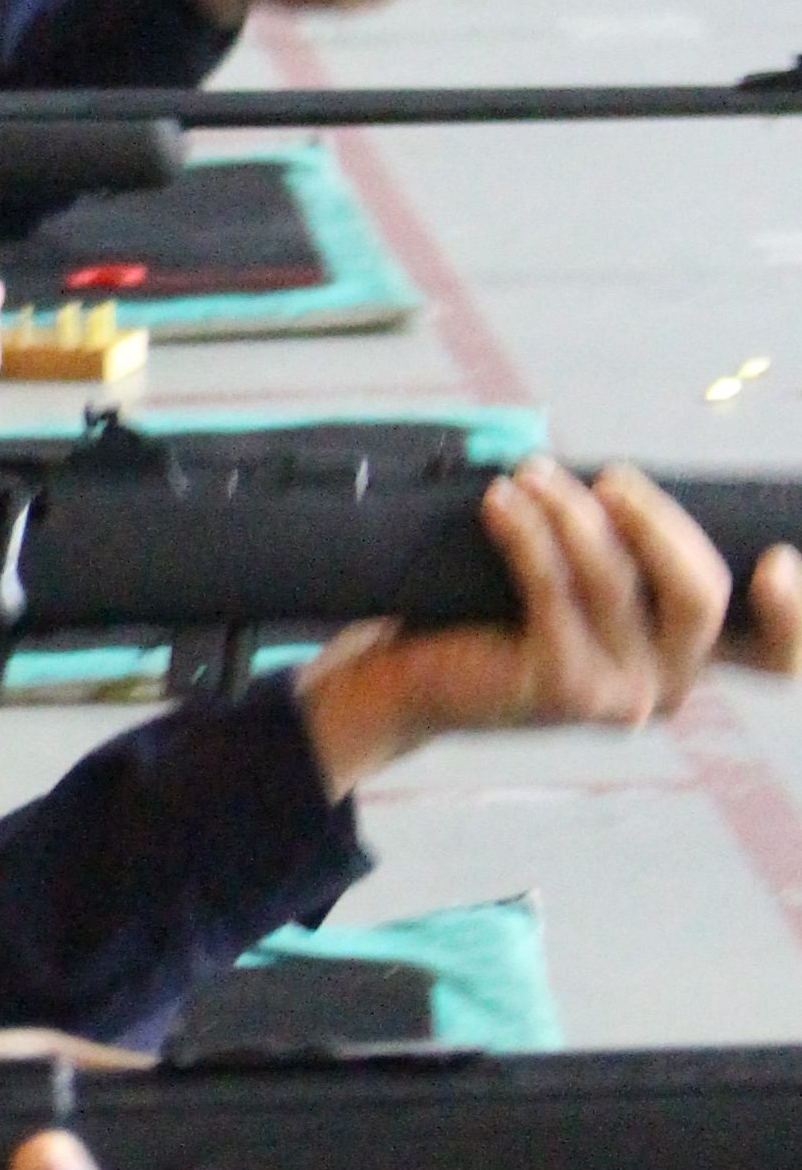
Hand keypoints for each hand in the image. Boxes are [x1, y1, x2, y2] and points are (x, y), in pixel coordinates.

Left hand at [294, 458, 801, 798]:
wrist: (407, 678)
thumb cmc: (490, 617)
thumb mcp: (573, 583)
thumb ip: (622, 552)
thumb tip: (630, 484)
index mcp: (683, 658)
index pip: (775, 656)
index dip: (796, 615)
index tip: (780, 562)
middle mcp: (664, 686)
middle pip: (701, 594)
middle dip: (657, 520)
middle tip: (611, 477)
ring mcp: (617, 695)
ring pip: (617, 581)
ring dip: (572, 512)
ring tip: (531, 474)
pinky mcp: (561, 688)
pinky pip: (553, 589)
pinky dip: (528, 533)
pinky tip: (501, 502)